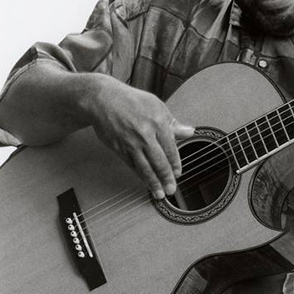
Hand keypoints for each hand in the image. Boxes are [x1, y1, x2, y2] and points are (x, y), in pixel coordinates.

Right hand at [86, 78, 193, 199]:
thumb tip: (189, 131)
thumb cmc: (132, 101)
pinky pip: (131, 165)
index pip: (170, 148)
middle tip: (171, 189)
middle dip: (166, 178)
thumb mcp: (157, 106)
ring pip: (144, 167)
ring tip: (160, 193)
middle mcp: (144, 134)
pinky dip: (139, 175)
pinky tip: (145, 182)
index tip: (178, 173)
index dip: (175, 163)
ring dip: (153, 182)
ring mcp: (130, 143)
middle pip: (159, 161)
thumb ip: (173, 123)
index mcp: (157, 122)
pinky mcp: (118, 148)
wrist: (104, 99)